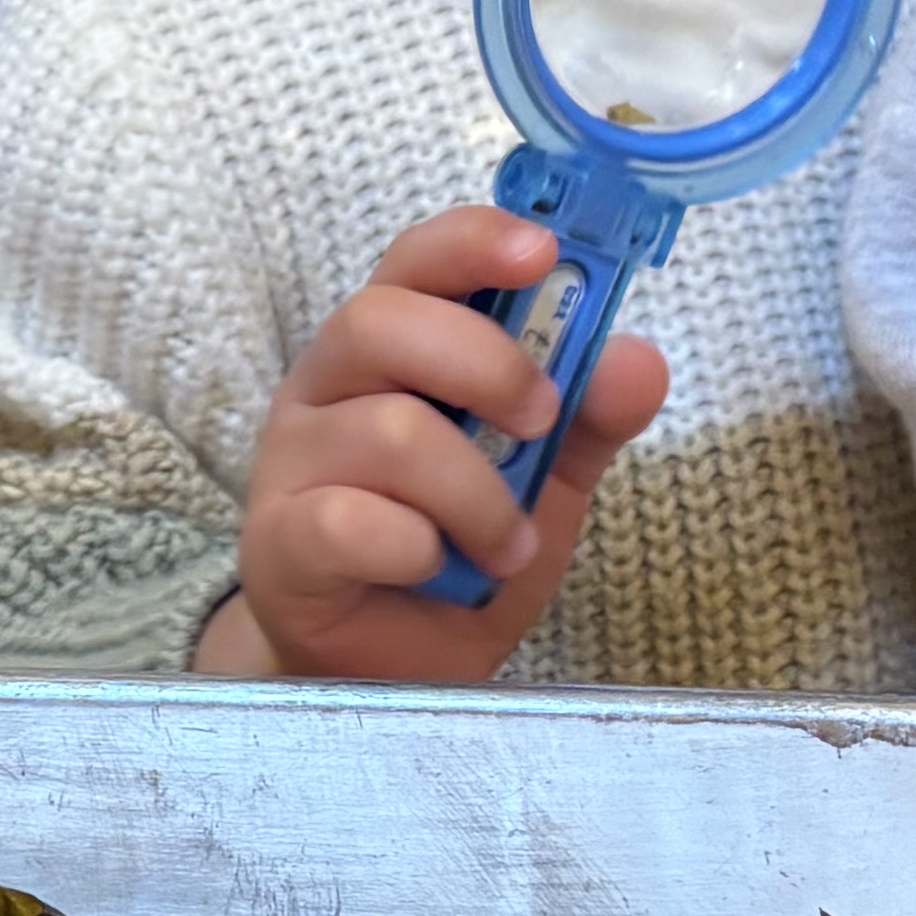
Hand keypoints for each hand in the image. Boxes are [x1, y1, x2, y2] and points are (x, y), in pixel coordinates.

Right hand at [199, 206, 670, 684]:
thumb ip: (589, 421)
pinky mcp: (277, 541)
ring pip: (389, 431)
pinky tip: (433, 568)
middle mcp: (327, 387)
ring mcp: (292, 462)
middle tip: (542, 422)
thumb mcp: (545, 482)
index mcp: (390, 351)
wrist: (387, 672)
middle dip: (487, 364)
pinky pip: (348, 520)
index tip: (544, 253)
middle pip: (380, 320)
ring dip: (476, 494)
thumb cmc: (457, 552)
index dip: (473, 242)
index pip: (415, 261)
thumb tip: (638, 360)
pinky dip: (415, 546)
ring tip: (507, 546)